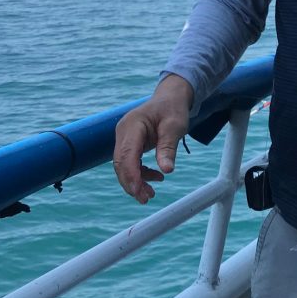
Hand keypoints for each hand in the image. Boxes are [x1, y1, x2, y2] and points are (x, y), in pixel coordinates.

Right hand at [113, 74, 192, 203]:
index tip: (139, 192)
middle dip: (131, 183)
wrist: (170, 98)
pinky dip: (139, 173)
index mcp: (133, 124)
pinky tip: (155, 177)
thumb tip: (166, 171)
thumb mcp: (175, 126)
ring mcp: (124, 137)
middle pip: (121, 163)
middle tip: (146, 199)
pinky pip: (130, 162)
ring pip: (123, 165)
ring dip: (135, 181)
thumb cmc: (173, 109)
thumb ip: (168, 148)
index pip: (126, 154)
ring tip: (150, 194)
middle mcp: (124, 131)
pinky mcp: (129, 143)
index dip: (131, 175)